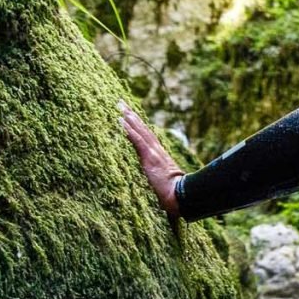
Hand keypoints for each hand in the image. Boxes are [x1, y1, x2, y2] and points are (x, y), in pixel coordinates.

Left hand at [120, 104, 182, 218]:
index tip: (130, 115)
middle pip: (142, 128)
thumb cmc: (173, 193)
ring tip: (119, 106)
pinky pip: (137, 140)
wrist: (179, 195)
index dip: (138, 125)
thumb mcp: (165, 184)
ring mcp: (153, 152)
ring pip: (139, 130)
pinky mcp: (149, 157)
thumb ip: (160, 181)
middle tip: (120, 103)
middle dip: (131, 115)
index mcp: (159, 155)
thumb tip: (159, 187)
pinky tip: (120, 121)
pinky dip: (129, 130)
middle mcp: (156, 150)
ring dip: (128, 117)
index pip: (146, 136)